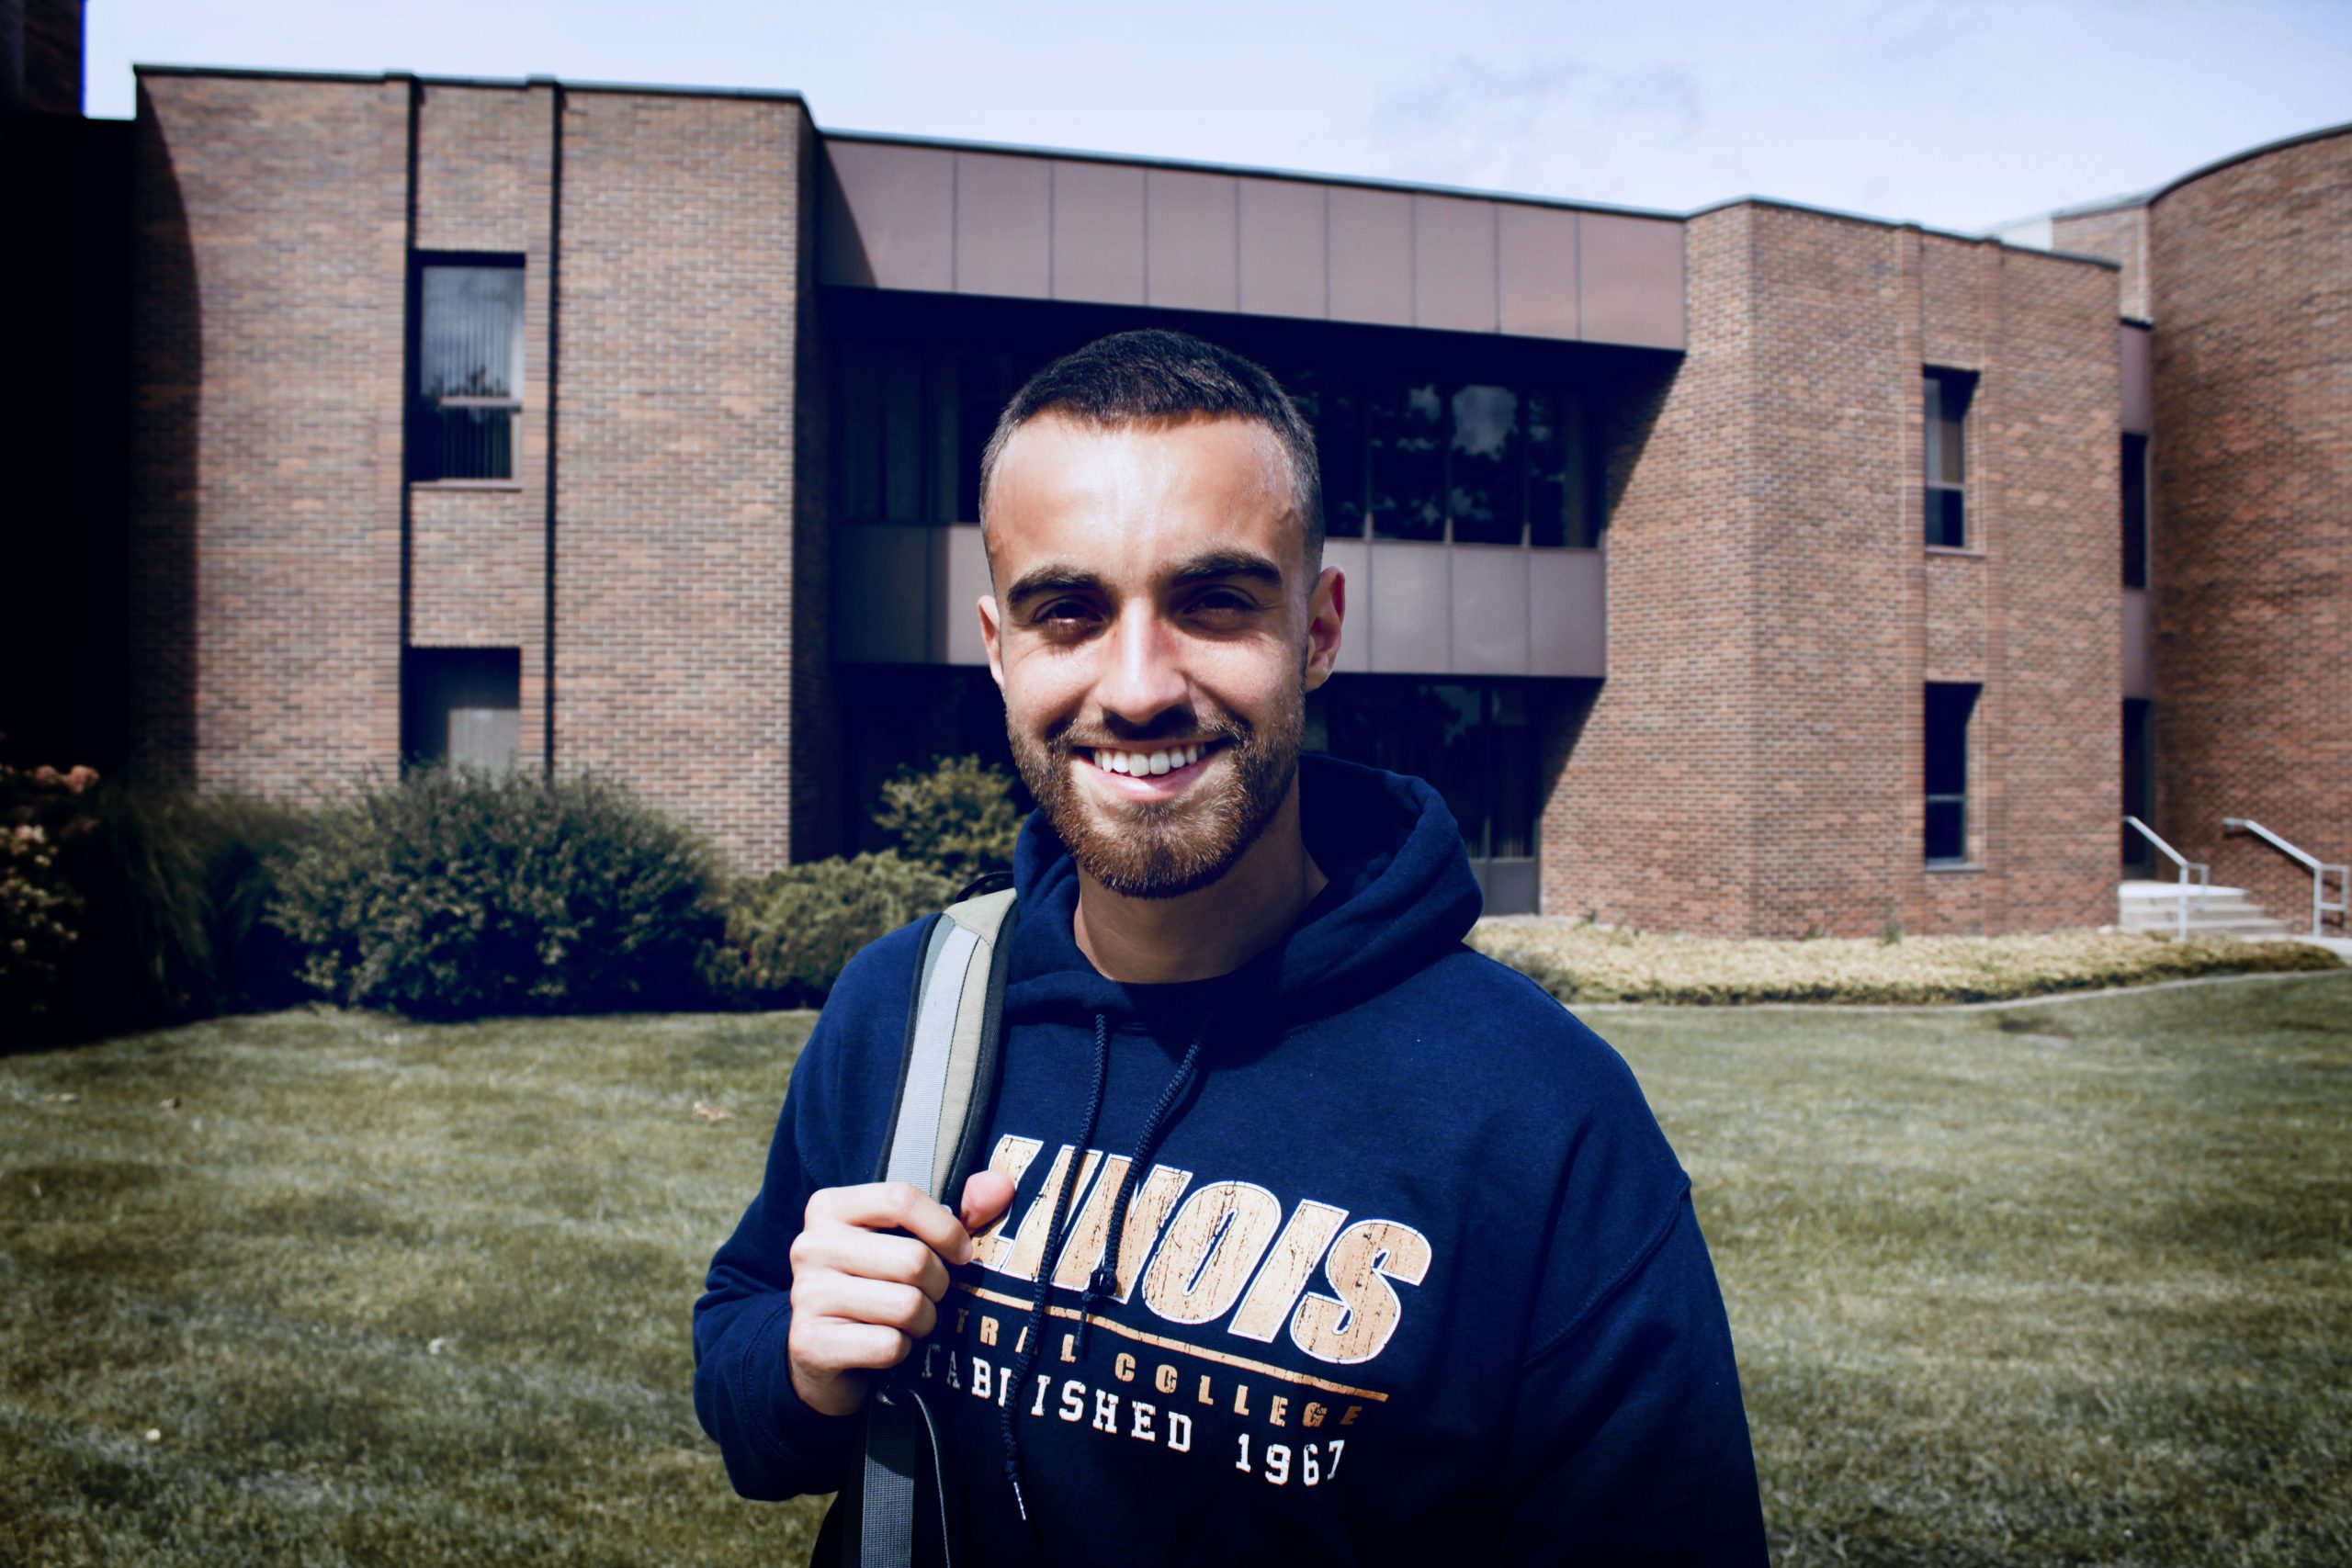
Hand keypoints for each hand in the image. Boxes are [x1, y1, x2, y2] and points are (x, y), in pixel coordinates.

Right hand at [786, 1170, 1017, 1416]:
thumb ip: (958, 1210)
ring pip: (907, 1306)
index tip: (961, 1252)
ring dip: (922, 1321)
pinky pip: (890, 1345)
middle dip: (938, 1285)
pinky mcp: (811, 1343)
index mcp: (829, 1208)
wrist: (820, 1355)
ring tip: (907, 1321)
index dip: (946, 1228)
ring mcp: (807, 1295)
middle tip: (928, 1295)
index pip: (901, 1199)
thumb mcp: (907, 1240)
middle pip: (913, 1259)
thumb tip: (1001, 1186)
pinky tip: (884, 1345)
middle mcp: (810, 1246)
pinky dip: (901, 1350)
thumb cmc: (875, 1285)